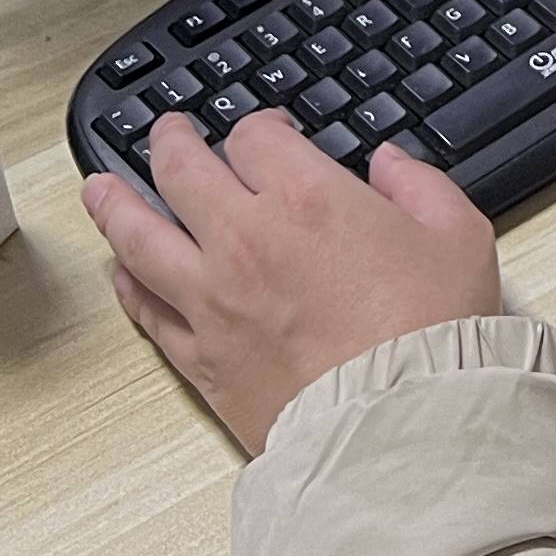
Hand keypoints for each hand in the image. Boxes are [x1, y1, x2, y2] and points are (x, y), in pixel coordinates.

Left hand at [81, 110, 504, 453]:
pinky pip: (148, 313)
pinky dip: (129, 286)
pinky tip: (122, 272)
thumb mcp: (458, 236)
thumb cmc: (431, 335)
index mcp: (307, 198)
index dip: (260, 127)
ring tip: (97, 188)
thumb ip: (420, 185)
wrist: (398, 427)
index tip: (268, 133)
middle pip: (182, 171)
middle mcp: (245, 239)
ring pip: (141, 238)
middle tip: (166, 132)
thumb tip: (389, 164)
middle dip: (171, 142)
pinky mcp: (202, 359)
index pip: (256, 138)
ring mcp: (213, 301)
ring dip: (115, 205)